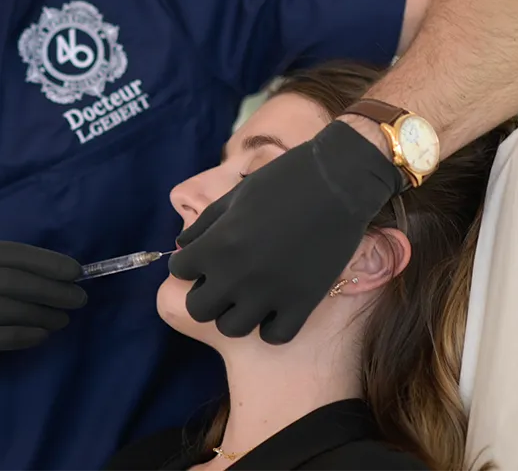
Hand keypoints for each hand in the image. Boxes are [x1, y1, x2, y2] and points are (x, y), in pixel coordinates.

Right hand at [0, 239, 86, 399]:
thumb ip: (2, 269)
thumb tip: (61, 273)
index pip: (11, 252)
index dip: (47, 262)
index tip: (76, 273)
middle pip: (12, 280)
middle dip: (52, 289)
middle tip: (79, 299)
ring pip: (6, 308)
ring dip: (42, 314)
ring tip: (63, 319)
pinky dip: (24, 335)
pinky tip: (42, 336)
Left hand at [167, 121, 402, 342]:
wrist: (337, 183)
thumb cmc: (282, 181)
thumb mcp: (233, 197)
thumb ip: (204, 226)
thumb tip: (181, 246)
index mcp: (217, 244)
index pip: (179, 271)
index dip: (188, 264)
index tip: (202, 257)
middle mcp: (237, 274)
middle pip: (198, 310)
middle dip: (204, 296)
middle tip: (220, 281)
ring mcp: (270, 293)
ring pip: (232, 329)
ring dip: (233, 314)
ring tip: (246, 297)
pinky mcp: (302, 304)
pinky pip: (275, 336)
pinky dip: (270, 327)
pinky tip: (274, 308)